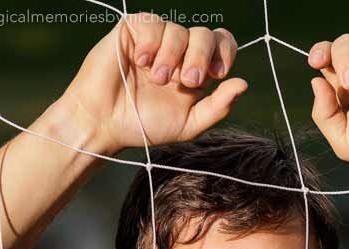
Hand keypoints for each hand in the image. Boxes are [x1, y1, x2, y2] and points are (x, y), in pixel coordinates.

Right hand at [60, 11, 246, 155]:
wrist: (105, 122)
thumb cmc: (144, 126)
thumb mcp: (188, 124)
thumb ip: (217, 107)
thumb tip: (243, 84)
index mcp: (195, 71)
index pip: (221, 46)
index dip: (224, 52)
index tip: (216, 74)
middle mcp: (179, 53)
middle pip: (204, 35)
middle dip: (201, 56)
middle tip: (186, 80)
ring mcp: (157, 40)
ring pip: (179, 30)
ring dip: (171, 57)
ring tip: (155, 79)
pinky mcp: (134, 30)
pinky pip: (153, 23)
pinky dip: (151, 43)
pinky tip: (139, 62)